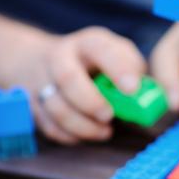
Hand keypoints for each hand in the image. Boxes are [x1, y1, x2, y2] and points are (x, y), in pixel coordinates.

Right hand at [15, 27, 145, 144]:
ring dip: (82, 125)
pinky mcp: (33, 103)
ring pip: (55, 106)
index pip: (102, 50)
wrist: (52, 60)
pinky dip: (68, 135)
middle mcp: (61, 57)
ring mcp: (42, 79)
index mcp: (89, 43)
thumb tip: (146, 93)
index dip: (118, 69)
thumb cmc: (100, 61)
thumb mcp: (119, 55)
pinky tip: (87, 135)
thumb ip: (134, 71)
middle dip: (91, 102)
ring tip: (105, 131)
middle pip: (68, 78)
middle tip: (109, 116)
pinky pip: (47, 124)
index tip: (133, 89)